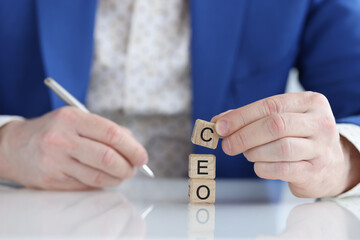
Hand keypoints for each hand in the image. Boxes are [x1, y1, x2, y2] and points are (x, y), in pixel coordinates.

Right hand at [0, 107, 147, 189]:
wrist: (14, 146)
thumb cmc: (54, 130)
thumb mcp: (77, 119)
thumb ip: (106, 129)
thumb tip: (134, 145)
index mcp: (72, 118)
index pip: (112, 134)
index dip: (132, 148)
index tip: (142, 156)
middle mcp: (62, 139)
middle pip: (108, 158)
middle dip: (128, 166)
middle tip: (134, 168)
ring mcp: (56, 162)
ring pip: (99, 177)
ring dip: (117, 178)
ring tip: (122, 174)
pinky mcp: (53, 181)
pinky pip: (86, 186)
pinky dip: (102, 184)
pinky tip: (104, 178)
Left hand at [212, 92, 359, 197]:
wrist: (332, 165)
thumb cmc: (299, 136)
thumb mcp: (282, 119)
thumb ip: (251, 117)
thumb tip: (218, 121)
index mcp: (310, 102)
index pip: (271, 105)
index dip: (242, 116)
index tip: (220, 126)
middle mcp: (320, 123)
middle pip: (275, 125)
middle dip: (244, 136)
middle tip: (227, 145)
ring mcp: (320, 148)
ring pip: (280, 148)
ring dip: (254, 152)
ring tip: (248, 153)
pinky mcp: (315, 171)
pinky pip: (282, 169)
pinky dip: (262, 168)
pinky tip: (259, 165)